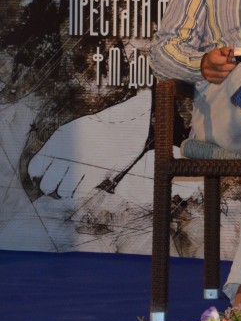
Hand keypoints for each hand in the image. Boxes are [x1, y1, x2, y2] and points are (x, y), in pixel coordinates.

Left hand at [28, 91, 151, 198]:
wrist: (124, 127)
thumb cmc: (97, 130)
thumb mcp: (70, 131)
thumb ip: (54, 148)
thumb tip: (42, 170)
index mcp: (56, 143)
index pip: (35, 169)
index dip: (39, 176)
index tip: (46, 176)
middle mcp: (66, 155)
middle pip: (47, 185)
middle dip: (51, 188)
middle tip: (59, 185)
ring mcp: (81, 165)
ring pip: (63, 192)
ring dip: (67, 191)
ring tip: (74, 184)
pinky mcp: (96, 174)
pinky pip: (80, 193)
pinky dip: (81, 191)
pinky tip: (86, 184)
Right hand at [200, 46, 236, 83]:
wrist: (206, 62)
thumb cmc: (216, 56)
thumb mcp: (221, 50)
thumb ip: (227, 51)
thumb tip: (233, 54)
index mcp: (211, 57)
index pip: (223, 61)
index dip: (231, 61)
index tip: (235, 60)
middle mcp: (207, 66)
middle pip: (224, 69)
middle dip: (232, 67)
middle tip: (235, 65)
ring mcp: (208, 74)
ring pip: (223, 76)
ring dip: (229, 72)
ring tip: (231, 69)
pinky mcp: (210, 80)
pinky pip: (221, 80)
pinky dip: (226, 77)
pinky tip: (227, 73)